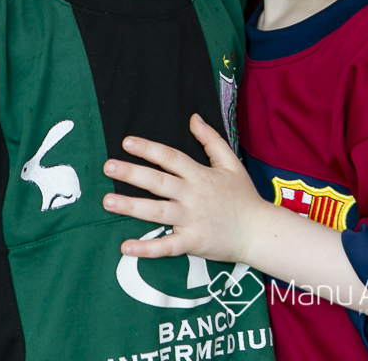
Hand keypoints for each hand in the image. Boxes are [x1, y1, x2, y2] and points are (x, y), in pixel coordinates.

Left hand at [102, 114, 268, 264]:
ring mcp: (192, 220)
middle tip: (108, 166)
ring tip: (107, 201)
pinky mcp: (193, 242)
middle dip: (132, 173)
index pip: (171, 157)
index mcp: (201, 175)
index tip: (127, 142)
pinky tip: (126, 246)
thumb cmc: (244, 197)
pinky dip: (147, 248)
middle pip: (159, 182)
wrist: (260, 231)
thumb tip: (193, 118)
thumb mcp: (231, 163)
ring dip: (131, 206)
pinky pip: (167, 246)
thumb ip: (211, 140)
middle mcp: (194, 195)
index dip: (149, 149)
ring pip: (158, 212)